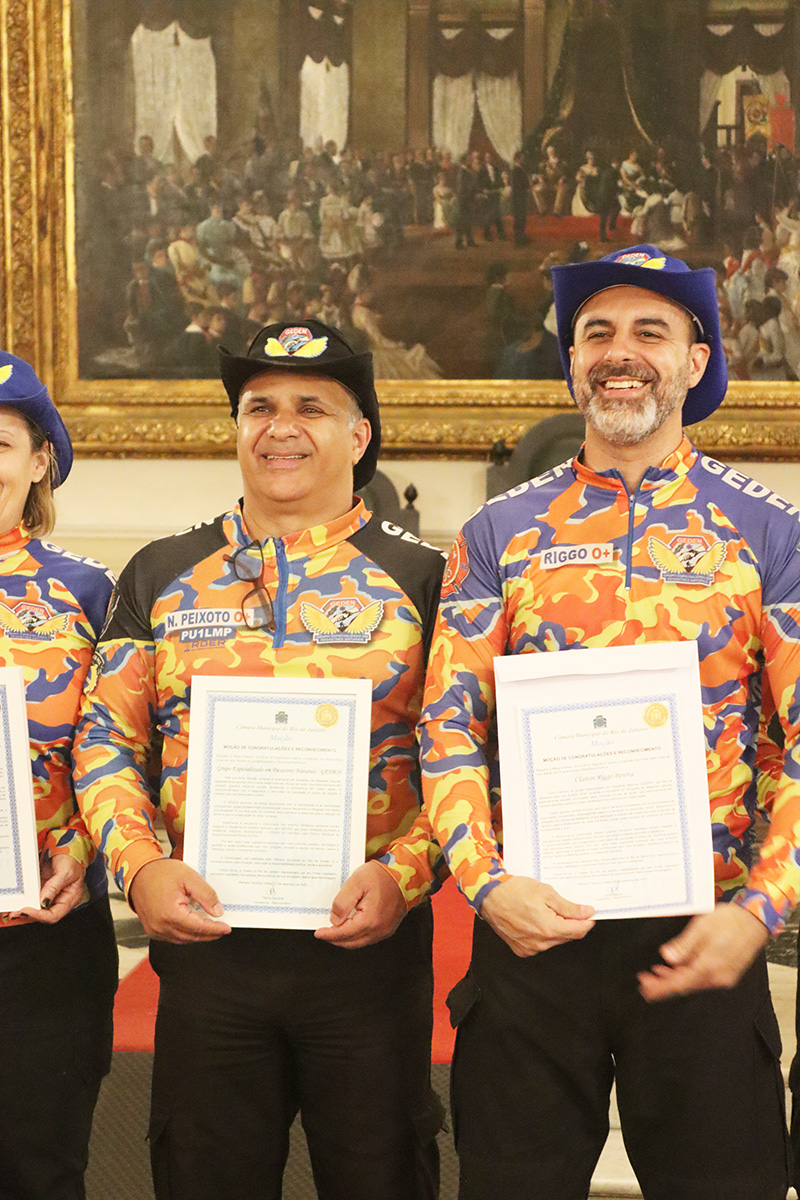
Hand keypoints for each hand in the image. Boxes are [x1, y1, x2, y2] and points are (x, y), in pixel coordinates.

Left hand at [15, 855, 85, 923]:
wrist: (66, 849)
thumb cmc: (72, 860)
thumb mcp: (65, 872)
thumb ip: (53, 887)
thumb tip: (42, 902)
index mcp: (70, 899)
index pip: (54, 915)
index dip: (40, 915)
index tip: (28, 910)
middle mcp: (60, 900)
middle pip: (44, 915)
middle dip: (31, 914)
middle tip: (19, 911)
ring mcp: (51, 896)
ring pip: (37, 909)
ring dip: (27, 909)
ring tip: (16, 909)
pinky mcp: (43, 890)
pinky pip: (34, 899)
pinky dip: (26, 901)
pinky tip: (20, 901)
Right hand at [128, 858, 231, 943]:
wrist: (139, 873)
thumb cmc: (161, 873)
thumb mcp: (189, 877)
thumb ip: (206, 895)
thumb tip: (217, 912)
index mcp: (171, 914)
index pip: (199, 927)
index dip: (215, 929)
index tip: (226, 928)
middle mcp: (161, 926)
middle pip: (192, 936)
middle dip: (209, 934)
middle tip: (222, 928)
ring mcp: (155, 930)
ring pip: (183, 939)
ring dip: (198, 935)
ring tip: (210, 927)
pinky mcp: (152, 930)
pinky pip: (173, 937)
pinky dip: (186, 934)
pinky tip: (193, 926)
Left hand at [314, 861, 405, 948]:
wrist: (405, 872)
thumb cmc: (382, 875)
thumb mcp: (356, 882)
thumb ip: (342, 903)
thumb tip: (334, 921)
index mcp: (370, 921)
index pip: (343, 934)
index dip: (329, 934)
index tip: (318, 932)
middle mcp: (379, 930)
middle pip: (351, 942)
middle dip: (335, 939)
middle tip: (325, 933)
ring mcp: (386, 930)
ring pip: (361, 942)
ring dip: (346, 938)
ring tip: (335, 931)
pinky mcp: (389, 927)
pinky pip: (370, 937)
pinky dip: (358, 935)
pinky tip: (351, 927)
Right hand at [480, 875, 594, 957]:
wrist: (489, 896)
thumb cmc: (514, 891)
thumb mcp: (546, 892)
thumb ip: (569, 906)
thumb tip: (587, 913)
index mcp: (549, 928)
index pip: (579, 930)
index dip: (587, 921)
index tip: (590, 913)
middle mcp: (541, 942)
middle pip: (567, 936)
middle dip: (571, 923)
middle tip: (566, 908)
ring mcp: (530, 948)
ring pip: (554, 941)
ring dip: (557, 929)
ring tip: (547, 911)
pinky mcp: (522, 950)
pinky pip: (541, 944)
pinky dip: (543, 934)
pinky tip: (536, 920)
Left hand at [638, 905, 768, 1001]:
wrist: (756, 918)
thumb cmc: (731, 920)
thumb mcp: (701, 928)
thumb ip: (683, 945)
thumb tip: (667, 957)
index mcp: (709, 966)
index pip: (679, 984)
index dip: (660, 987)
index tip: (645, 987)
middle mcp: (718, 976)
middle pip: (685, 986)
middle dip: (663, 985)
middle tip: (645, 981)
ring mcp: (724, 976)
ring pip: (694, 983)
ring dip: (675, 979)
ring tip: (658, 973)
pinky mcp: (728, 971)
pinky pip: (703, 978)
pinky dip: (688, 974)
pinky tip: (679, 968)